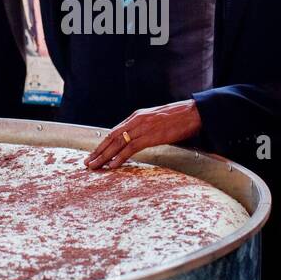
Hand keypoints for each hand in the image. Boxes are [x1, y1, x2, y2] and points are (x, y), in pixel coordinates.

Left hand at [85, 100, 201, 169]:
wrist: (193, 112)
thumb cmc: (178, 117)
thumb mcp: (156, 120)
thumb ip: (145, 127)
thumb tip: (138, 138)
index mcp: (137, 116)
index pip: (114, 131)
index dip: (102, 144)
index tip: (94, 153)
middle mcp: (136, 120)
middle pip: (111, 137)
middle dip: (98, 151)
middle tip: (87, 163)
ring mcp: (142, 128)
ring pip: (117, 144)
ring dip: (104, 157)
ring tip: (94, 167)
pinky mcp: (150, 136)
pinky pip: (130, 149)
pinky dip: (119, 157)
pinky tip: (112, 165)